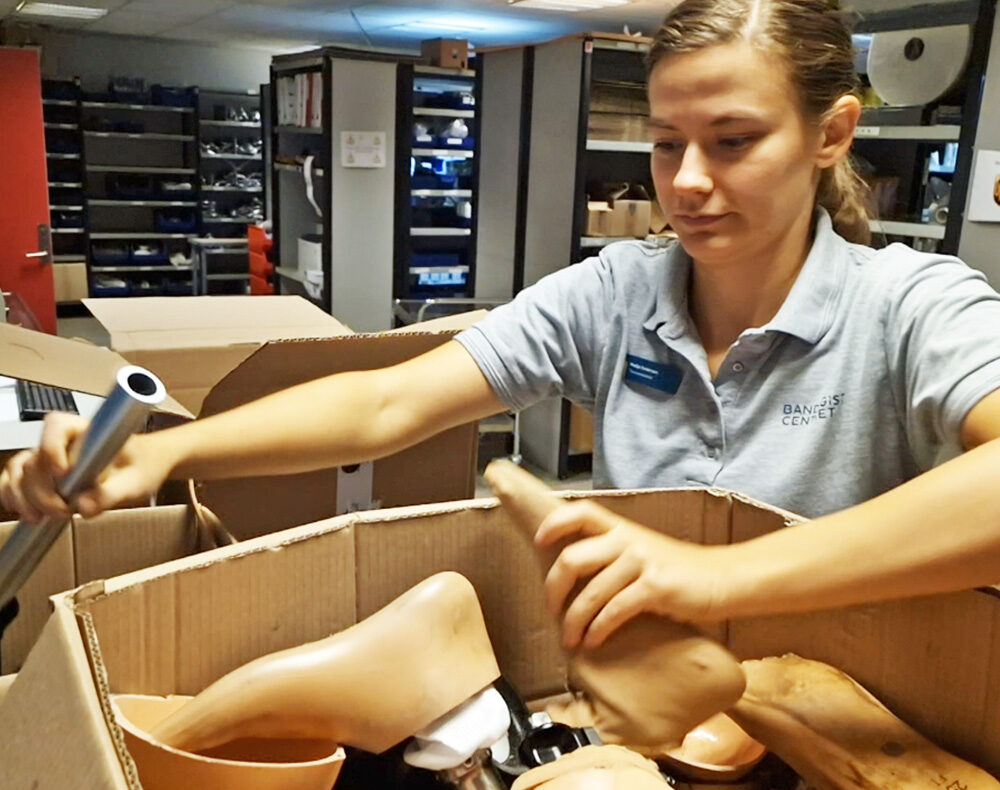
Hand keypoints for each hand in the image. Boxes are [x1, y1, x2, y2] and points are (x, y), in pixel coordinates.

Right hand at [0, 412, 174, 522]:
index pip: (56, 426)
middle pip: (34, 459)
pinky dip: (12, 495)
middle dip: (41, 491)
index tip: (62, 473)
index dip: (52, 448)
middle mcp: (66, 441)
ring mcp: (52, 456)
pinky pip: (16, 479)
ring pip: (19, 470)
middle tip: (64, 511)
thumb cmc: (146, 464)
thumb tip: (82, 506)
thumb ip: (110, 494)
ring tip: (43, 517)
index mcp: (89, 431)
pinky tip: (25, 511)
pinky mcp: (46, 473)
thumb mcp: (136, 482)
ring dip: (23, 496)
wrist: (150, 464)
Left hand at [536, 500, 734, 649]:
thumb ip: (612, 554)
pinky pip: (614, 610)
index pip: (580, 511)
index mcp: (622, 528)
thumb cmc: (679, 570)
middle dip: (553, 589)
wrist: (723, 579)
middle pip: (572, 558)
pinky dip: (598, 629)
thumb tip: (574, 574)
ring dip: (574, 621)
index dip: (554, 523)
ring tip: (571, 639)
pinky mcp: (656, 587)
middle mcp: (628, 540)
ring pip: (590, 592)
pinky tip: (594, 641)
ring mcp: (641, 562)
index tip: (538, 541)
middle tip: (550, 611)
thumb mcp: (643, 550)